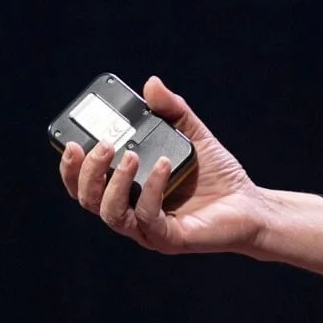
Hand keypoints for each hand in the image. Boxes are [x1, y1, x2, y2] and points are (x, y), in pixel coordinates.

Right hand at [58, 77, 272, 255]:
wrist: (252, 204)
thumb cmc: (217, 174)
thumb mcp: (193, 134)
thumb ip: (172, 110)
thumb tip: (151, 83)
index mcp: (127, 188)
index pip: (84, 184)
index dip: (70, 167)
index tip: (71, 141)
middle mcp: (131, 211)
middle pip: (88, 199)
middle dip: (86, 172)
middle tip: (102, 145)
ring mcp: (148, 228)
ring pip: (110, 213)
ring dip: (113, 183)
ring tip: (129, 154)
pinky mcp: (169, 238)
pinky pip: (148, 218)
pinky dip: (150, 188)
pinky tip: (162, 164)